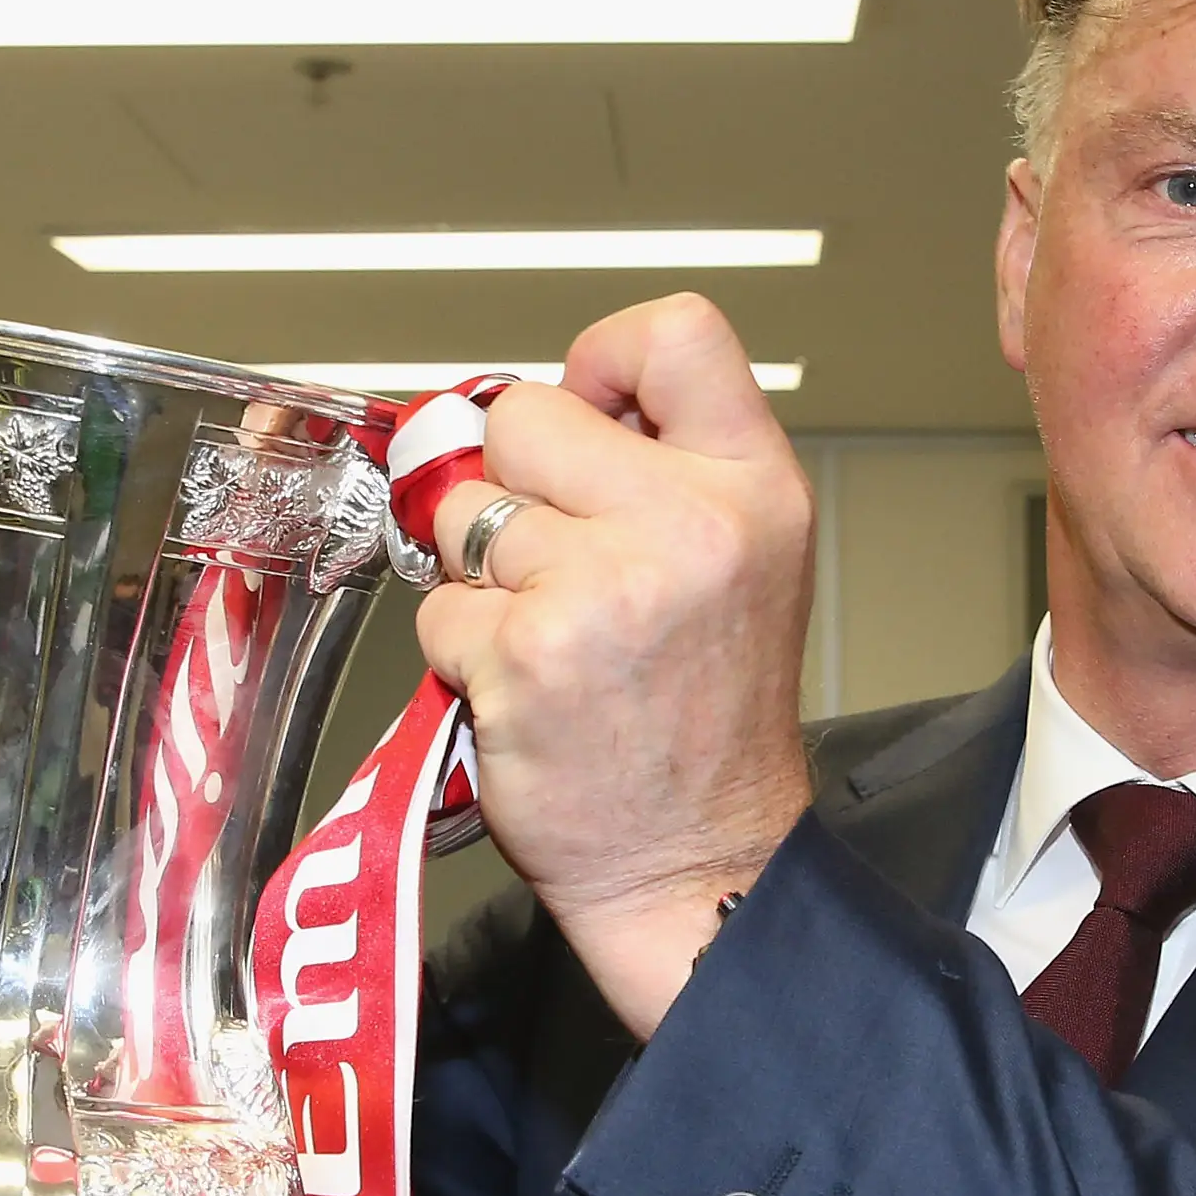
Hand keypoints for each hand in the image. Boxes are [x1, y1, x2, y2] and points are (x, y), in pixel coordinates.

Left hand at [416, 296, 815, 1037]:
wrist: (697, 865)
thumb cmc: (706, 728)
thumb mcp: (739, 567)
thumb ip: (663, 472)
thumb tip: (537, 409)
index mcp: (755, 489)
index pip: (676, 331)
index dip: (601, 361)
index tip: (587, 417)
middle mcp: (690, 526)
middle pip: (528, 414)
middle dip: (513, 485)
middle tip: (553, 563)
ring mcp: (601, 588)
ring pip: (465, 513)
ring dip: (480, 576)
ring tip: (547, 635)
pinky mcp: (525, 654)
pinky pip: (440, 608)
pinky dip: (461, 652)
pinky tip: (524, 691)